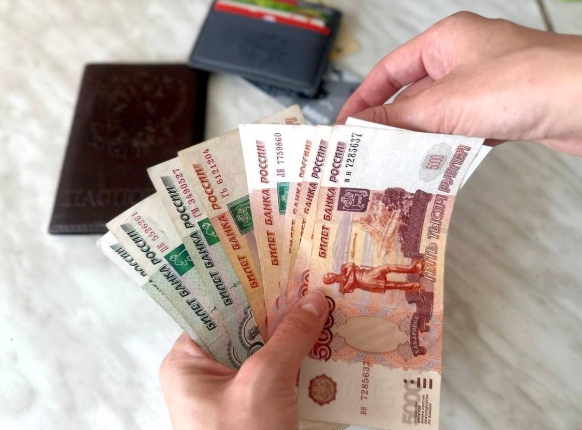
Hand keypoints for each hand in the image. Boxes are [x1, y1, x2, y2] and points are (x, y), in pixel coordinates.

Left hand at [159, 291, 328, 429]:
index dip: (248, 285)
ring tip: (323, 305)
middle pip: (243, 327)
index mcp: (188, 360)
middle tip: (309, 281)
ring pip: (263, 350)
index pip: (216, 307)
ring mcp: (229, 392)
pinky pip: (274, 373)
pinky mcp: (252, 407)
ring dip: (292, 333)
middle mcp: (205, 372)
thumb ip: (290, 336)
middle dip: (278, 309)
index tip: (279, 264)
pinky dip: (296, 360)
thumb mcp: (264, 382)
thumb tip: (315, 300)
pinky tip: (323, 343)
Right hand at [338, 12, 581, 155]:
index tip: (346, 124)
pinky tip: (434, 167)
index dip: (364, 97)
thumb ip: (397, 118)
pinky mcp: (503, 110)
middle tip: (366, 153)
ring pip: (438, 116)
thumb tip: (358, 127)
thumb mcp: (445, 103)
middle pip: (413, 95)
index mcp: (445, 41)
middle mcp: (464, 59)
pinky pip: (462, 130)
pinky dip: (446, 148)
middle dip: (391, 125)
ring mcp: (485, 85)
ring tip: (393, 166)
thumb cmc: (525, 83)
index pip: (390, 69)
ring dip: (418, 141)